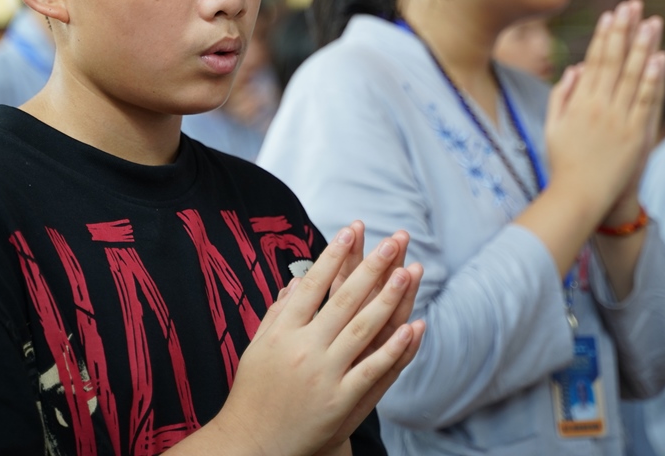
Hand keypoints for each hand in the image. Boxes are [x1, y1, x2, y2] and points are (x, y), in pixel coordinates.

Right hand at [213, 225, 424, 455]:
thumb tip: (297, 282)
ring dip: (388, 298)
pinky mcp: (340, 402)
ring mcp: (324, 375)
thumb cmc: (253, 394)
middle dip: (371, 267)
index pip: (313, 285)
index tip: (352, 230)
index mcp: (282, 332)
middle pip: (344, 299)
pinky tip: (412, 327)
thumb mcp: (257, 348)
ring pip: (363, 329)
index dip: (334, 256)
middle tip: (393, 241)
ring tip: (408, 271)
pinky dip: (394, 348)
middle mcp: (304, 349)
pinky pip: (372, 370)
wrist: (251, 444)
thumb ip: (278, 314)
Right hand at [545, 0, 664, 222]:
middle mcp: (600, 106)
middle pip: (616, 61)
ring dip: (644, 46)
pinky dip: (654, 79)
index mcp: (579, 102)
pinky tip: (660, 58)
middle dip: (625, 30)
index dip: (605, 36)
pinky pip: (646, 101)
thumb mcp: (552, 126)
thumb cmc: (564, 162)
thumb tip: (575, 68)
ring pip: (634, 76)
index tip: (612, 14)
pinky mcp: (637, 134)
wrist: (580, 196)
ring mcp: (620, 119)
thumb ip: (561, 95)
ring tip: (652, 22)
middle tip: (634, 6)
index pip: (595, 60)